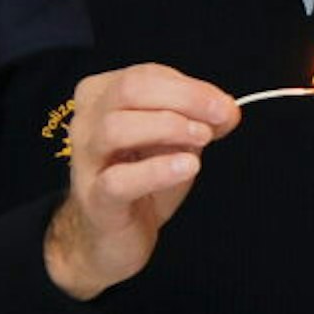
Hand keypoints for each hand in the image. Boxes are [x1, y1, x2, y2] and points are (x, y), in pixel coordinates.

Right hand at [43, 63, 239, 299]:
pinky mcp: (95, 200)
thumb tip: (227, 110)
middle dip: (184, 98)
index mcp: (101, 96)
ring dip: (168, 127)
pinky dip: (157, 169)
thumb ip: (196, 120)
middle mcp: (85, 122)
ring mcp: (86, 161)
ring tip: (202, 140)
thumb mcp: (172, 142)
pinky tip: (187, 166)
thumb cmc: (140, 180)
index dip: (191, 87)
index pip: (145, 75)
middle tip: (220, 116)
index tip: (224, 105)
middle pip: (129, 90)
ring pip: (116, 128)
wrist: (110, 238)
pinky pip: (119, 180)